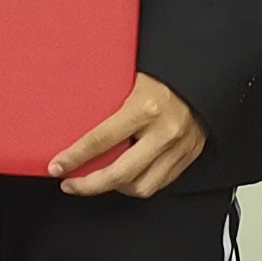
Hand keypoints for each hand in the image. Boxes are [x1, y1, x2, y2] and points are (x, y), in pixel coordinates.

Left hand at [51, 74, 207, 196]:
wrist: (204, 72)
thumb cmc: (165, 72)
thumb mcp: (131, 76)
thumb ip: (107, 97)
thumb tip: (70, 110)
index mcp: (146, 107)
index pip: (100, 141)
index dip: (74, 158)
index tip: (57, 167)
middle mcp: (164, 131)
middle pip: (120, 175)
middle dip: (89, 185)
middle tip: (71, 184)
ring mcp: (180, 147)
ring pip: (142, 187)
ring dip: (116, 188)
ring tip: (100, 181)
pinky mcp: (190, 155)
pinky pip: (160, 183)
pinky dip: (139, 184)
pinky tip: (126, 177)